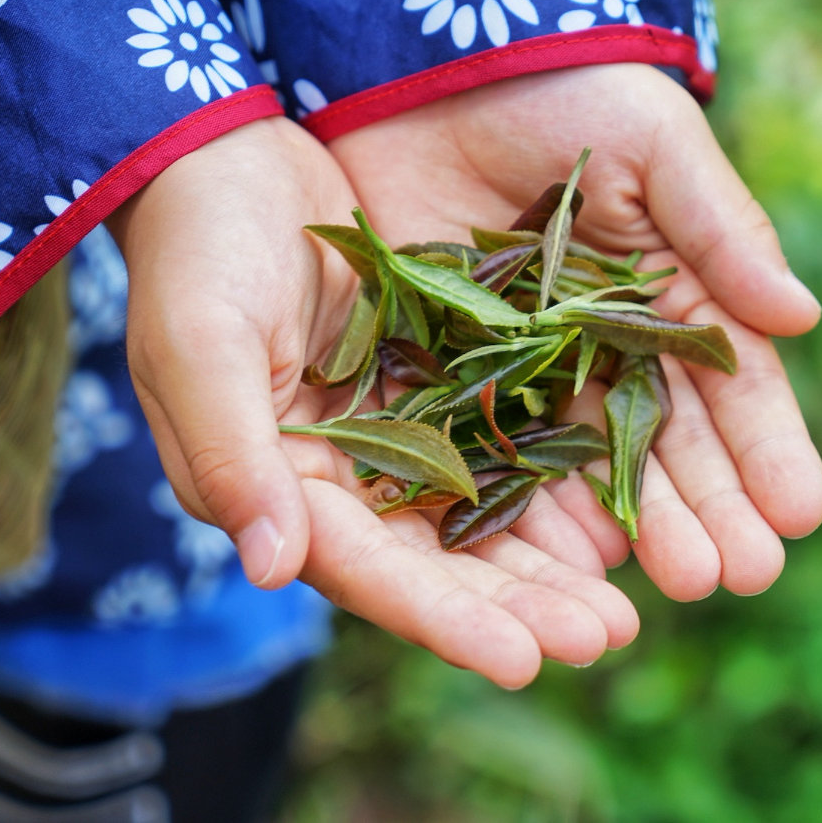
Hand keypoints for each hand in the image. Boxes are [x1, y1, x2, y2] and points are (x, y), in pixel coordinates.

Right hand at [108, 116, 636, 686]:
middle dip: (515, 606)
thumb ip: (232, 454)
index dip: (442, 618)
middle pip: (434, 560)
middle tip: (605, 640)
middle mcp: (337, 477)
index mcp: (274, 485)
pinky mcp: (431, 380)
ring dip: (546, 561)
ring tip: (625, 606)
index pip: (363, 570)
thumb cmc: (196, 249)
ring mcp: (389, 429)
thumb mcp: (201, 344)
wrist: (226, 160)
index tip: (523, 662)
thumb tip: (273, 567)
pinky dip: (550, 477)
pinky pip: (499, 440)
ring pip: (477, 514)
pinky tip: (612, 507)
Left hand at [329, 64, 821, 599]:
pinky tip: (569, 553)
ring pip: (589, 458)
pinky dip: (531, 498)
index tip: (802, 515)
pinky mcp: (451, 364)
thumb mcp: (656, 146)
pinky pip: (495, 441)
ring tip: (672, 582)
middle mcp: (606, 343)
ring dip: (634, 523)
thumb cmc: (564, 87)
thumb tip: (803, 318)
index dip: (768, 449)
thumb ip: (721, 230)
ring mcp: (529, 362)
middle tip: (740, 575)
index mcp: (670, 291)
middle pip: (666, 439)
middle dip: (709, 506)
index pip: (732, 384)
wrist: (434, 61)